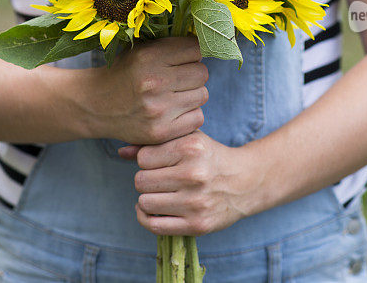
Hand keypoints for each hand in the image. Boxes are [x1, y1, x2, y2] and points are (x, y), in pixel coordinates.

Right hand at [81, 37, 207, 144]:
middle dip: (193, 74)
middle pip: (202, 72)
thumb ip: (170, 45)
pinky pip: (198, 118)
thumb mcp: (140, 50)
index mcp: (149, 57)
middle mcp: (154, 82)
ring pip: (202, 95)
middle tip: (178, 78)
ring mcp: (158, 109)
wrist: (94, 105)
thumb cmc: (123, 73)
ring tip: (174, 95)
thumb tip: (205, 39)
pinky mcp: (161, 131)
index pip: (195, 48)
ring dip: (192, 94)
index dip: (191, 53)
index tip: (183, 59)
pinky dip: (190, 114)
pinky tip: (174, 111)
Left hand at [120, 131, 260, 235]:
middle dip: (146, 179)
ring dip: (147, 198)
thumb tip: (121, 152)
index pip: (144, 157)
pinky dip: (145, 218)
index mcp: (191, 148)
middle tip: (159, 178)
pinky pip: (154, 226)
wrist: (245, 182)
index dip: (147, 160)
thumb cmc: (209, 157)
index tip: (159, 162)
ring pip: (144, 202)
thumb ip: (155, 143)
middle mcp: (194, 174)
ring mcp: (195, 202)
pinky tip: (151, 210)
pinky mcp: (197, 225)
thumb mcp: (188, 140)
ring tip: (160, 193)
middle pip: (141, 181)